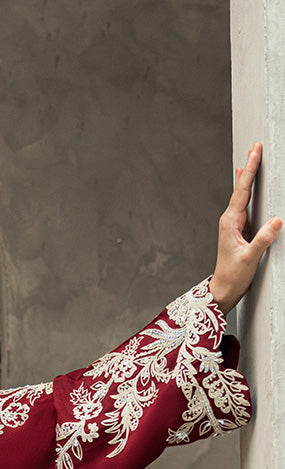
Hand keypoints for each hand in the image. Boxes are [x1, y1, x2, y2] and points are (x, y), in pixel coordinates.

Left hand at [210, 141, 281, 313]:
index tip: (254, 152)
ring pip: (243, 195)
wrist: (224, 290)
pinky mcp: (239, 230)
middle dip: (249, 167)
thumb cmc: (233, 276)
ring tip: (251, 158)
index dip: (250, 169)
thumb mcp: (249, 258)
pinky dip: (248, 191)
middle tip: (255, 146)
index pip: (242, 190)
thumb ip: (263, 239)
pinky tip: (248, 183)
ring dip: (248, 176)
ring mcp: (234, 224)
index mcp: (230, 222)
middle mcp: (230, 220)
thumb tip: (276, 221)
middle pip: (242, 188)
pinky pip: (246, 205)